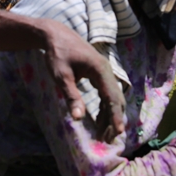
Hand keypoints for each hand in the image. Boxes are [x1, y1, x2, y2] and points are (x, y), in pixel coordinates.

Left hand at [39, 19, 124, 139]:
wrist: (56, 36)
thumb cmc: (58, 55)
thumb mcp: (62, 76)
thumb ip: (71, 96)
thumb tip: (78, 118)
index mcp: (100, 70)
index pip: (112, 97)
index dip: (115, 116)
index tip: (118, 132)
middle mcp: (106, 71)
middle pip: (116, 99)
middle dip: (114, 119)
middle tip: (111, 139)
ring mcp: (104, 72)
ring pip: (112, 97)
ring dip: (109, 115)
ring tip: (105, 135)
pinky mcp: (99, 74)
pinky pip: (106, 93)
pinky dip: (105, 107)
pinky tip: (100, 120)